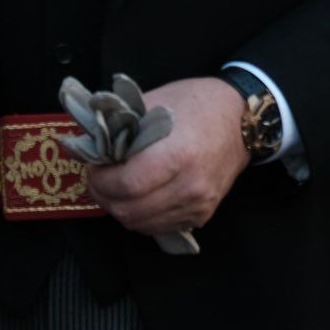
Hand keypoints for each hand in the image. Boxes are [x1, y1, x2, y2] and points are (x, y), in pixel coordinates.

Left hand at [87, 77, 248, 236]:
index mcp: (178, 155)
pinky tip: (144, 196)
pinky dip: (144, 216)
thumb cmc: (197, 104)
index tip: (96, 167)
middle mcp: (190, 185)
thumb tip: (86, 146)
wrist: (243, 118)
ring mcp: (199, 203)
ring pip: (141, 224)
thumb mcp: (156, 103)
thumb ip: (120, 126)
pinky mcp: (203, 214)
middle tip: (102, 179)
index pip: (125, 186)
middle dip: (106, 196)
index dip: (101, 180)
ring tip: (121, 188)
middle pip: (129, 211)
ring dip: (123, 209)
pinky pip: (160, 227)